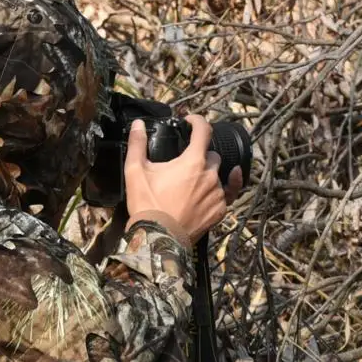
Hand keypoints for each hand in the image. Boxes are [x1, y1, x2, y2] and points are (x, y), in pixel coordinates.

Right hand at [123, 115, 243, 249]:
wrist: (158, 239)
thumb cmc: (147, 206)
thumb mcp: (135, 173)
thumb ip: (137, 145)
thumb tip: (137, 125)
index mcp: (193, 162)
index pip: (203, 130)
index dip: (197, 122)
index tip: (191, 123)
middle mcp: (210, 175)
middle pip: (211, 156)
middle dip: (199, 157)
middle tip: (184, 167)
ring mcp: (218, 194)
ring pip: (218, 176)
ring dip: (207, 176)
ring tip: (191, 186)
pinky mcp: (220, 210)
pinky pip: (226, 194)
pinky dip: (221, 191)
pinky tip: (217, 188)